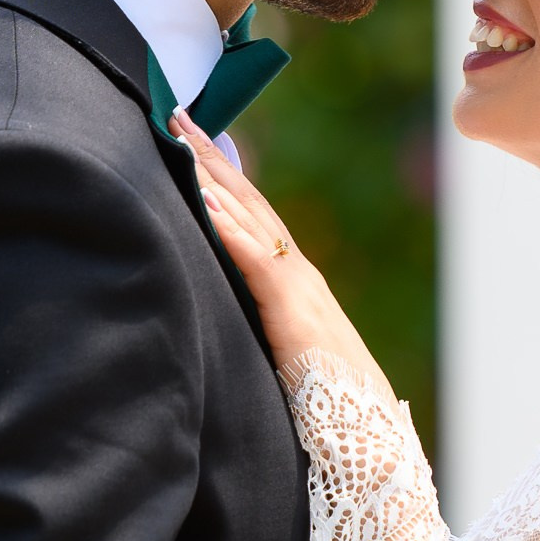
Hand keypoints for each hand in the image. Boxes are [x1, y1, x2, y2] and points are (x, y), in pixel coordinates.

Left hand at [174, 112, 386, 394]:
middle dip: (209, 155)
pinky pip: (254, 257)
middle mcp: (297, 269)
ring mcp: (297, 283)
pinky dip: (227, 226)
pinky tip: (202, 199)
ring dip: (211, 174)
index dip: (220, 175)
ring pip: (248, 215)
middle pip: (247, 199)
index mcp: (293, 279)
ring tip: (179, 137)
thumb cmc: (324, 399)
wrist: (365, 427)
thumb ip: (259, 322)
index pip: (252, 214)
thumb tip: (223, 313)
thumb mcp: (282, 348)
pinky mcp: (291, 306)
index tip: (189, 141)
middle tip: (174, 112)